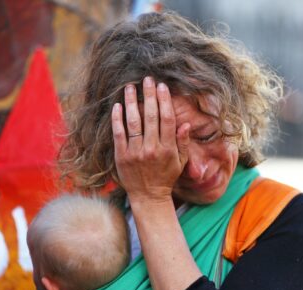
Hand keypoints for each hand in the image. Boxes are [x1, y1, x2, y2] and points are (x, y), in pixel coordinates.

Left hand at [111, 77, 190, 203]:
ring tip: (130, 87)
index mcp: (168, 149)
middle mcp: (151, 148)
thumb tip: (185, 123)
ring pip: (133, 122)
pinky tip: (118, 106)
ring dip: (132, 102)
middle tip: (147, 80)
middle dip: (149, 95)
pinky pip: (119, 134)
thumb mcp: (180, 162)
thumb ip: (182, 142)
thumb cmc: (166, 177)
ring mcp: (135, 152)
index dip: (164, 101)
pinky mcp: (121, 156)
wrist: (148, 196)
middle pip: (150, 116)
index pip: (167, 119)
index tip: (162, 87)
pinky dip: (118, 119)